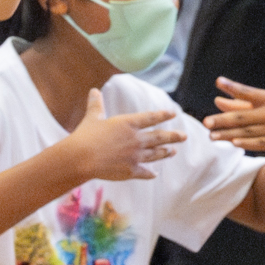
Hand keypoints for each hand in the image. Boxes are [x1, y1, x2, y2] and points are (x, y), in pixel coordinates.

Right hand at [66, 89, 184, 181]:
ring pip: (155, 154)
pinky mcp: (130, 171)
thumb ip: (96, 105)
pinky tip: (155, 174)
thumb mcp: (92, 117)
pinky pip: (144, 172)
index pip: (150, 118)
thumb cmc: (85, 136)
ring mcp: (135, 156)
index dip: (163, 115)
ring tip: (173, 151)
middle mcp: (135, 139)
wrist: (80, 159)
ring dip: (165, 152)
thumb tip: (94, 91)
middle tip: (184, 136)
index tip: (173, 114)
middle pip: (159, 137)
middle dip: (173, 136)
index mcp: (128, 124)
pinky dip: (150, 173)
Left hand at [204, 78, 264, 154]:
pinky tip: (233, 143)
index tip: (219, 82)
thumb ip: (241, 102)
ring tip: (212, 136)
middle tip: (206, 122)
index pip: (248, 92)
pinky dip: (247, 143)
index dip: (234, 87)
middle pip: (244, 117)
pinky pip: (260, 143)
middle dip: (223, 120)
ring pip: (248, 132)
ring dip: (228, 134)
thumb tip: (216, 100)